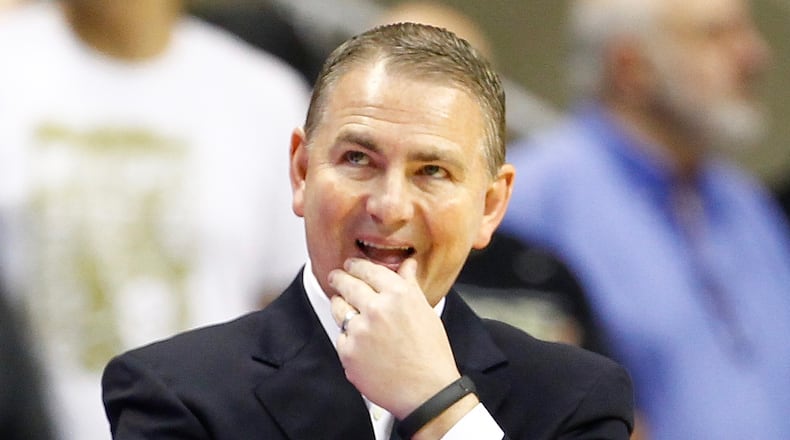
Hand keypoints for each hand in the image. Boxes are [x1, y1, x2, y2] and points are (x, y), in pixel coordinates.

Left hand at [329, 257, 461, 418]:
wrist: (426, 391)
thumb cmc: (431, 354)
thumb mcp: (426, 312)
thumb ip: (410, 284)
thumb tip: (407, 265)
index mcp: (398, 294)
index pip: (367, 269)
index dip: (355, 265)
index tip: (350, 265)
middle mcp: (376, 308)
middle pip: (346, 284)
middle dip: (339, 278)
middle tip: (336, 277)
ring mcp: (359, 331)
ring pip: (338, 307)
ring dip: (339, 304)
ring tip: (344, 306)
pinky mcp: (348, 352)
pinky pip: (340, 336)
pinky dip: (346, 335)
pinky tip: (358, 340)